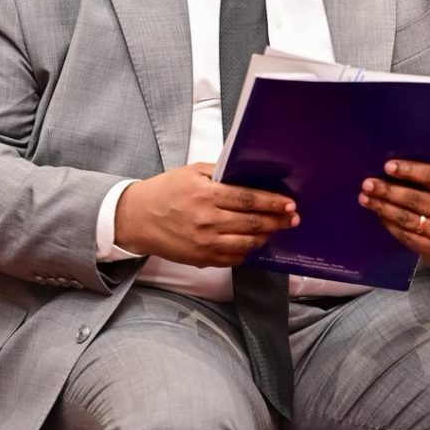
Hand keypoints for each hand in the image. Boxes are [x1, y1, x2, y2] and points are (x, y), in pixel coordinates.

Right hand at [114, 163, 299, 267]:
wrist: (137, 218)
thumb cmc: (165, 191)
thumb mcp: (191, 171)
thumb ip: (220, 171)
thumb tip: (248, 173)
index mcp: (206, 194)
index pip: (248, 199)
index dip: (272, 202)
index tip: (289, 204)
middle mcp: (207, 220)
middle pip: (252, 222)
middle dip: (277, 221)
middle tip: (293, 219)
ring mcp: (204, 242)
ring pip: (246, 243)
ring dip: (265, 237)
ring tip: (276, 230)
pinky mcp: (201, 258)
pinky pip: (232, 259)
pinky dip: (247, 251)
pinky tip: (253, 243)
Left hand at [358, 160, 429, 261]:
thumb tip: (391, 169)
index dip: (410, 170)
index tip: (388, 166)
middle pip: (416, 200)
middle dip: (388, 191)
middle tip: (368, 184)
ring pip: (408, 219)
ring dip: (383, 208)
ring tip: (366, 198)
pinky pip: (406, 236)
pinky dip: (389, 224)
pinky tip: (380, 214)